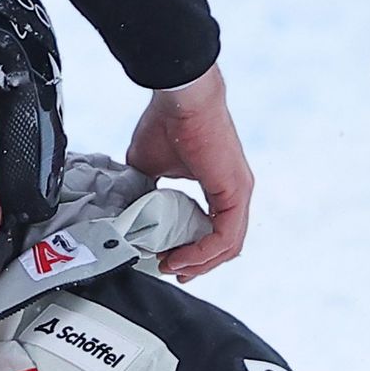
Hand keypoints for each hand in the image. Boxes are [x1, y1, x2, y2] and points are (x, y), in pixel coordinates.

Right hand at [125, 67, 253, 279]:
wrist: (180, 100)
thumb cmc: (168, 123)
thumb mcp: (150, 166)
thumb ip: (146, 191)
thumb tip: (131, 211)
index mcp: (220, 186)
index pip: (216, 231)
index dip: (194, 252)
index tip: (168, 259)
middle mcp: (235, 191)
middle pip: (225, 245)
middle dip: (197, 264)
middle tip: (171, 270)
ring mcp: (239, 192)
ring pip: (228, 246)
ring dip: (199, 262)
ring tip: (172, 266)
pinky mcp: (235, 193)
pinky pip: (225, 237)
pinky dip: (203, 252)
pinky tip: (181, 256)